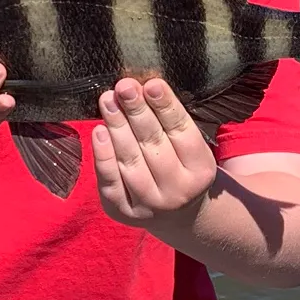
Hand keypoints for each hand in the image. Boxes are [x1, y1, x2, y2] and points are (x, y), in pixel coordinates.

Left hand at [92, 77, 217, 234]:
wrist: (177, 214)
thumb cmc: (181, 166)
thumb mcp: (189, 147)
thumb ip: (171, 122)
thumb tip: (143, 87)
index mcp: (200, 170)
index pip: (181, 132)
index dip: (166, 107)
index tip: (152, 84)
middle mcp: (177, 191)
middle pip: (154, 144)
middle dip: (137, 112)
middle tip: (125, 87)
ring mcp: (149, 204)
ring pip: (130, 160)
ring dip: (117, 126)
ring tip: (109, 100)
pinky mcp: (123, 211)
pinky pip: (110, 179)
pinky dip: (103, 154)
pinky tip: (99, 130)